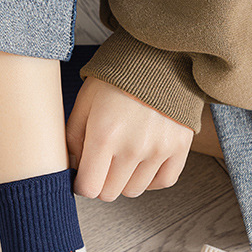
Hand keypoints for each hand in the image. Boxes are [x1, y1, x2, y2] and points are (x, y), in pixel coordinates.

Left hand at [66, 77, 193, 200]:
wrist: (158, 59)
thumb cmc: (117, 79)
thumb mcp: (85, 102)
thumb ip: (73, 138)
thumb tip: (73, 166)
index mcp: (104, 135)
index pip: (89, 187)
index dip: (81, 185)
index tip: (82, 177)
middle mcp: (133, 148)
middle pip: (110, 192)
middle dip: (101, 183)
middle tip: (101, 166)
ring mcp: (159, 150)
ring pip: (134, 190)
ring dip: (125, 181)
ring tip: (122, 161)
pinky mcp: (179, 149)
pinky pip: (163, 182)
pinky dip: (150, 180)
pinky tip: (142, 166)